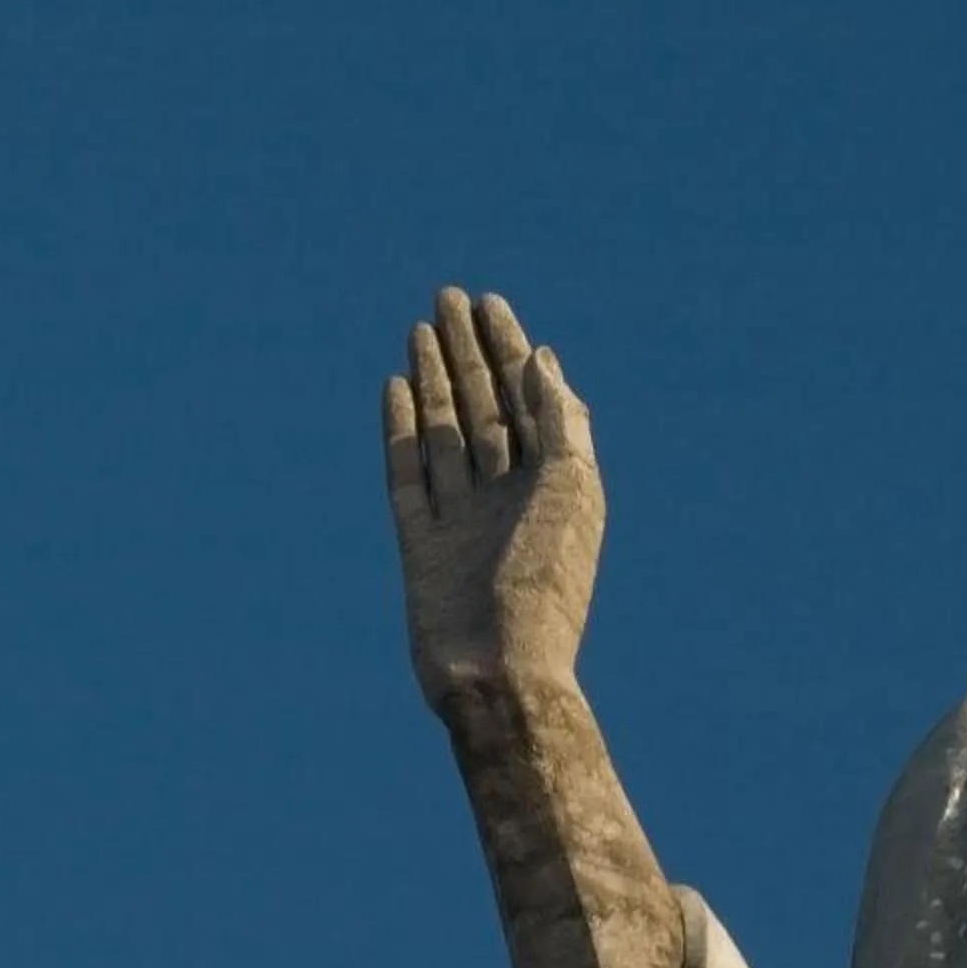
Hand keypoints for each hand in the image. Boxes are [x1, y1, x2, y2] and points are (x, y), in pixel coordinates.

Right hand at [382, 289, 602, 708]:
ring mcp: (463, 517)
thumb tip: (542, 360)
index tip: (490, 303)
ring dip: (434, 379)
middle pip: (485, 406)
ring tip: (420, 328)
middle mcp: (510, 495)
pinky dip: (402, 430)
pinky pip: (408, 473)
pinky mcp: (421, 543)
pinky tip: (395, 386)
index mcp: (556, 484)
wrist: (499, 671)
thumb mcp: (572, 492)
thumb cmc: (546, 586)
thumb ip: (559, 423)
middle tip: (448, 296)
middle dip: (468, 351)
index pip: (529, 398)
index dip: (510, 348)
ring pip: (446, 432)